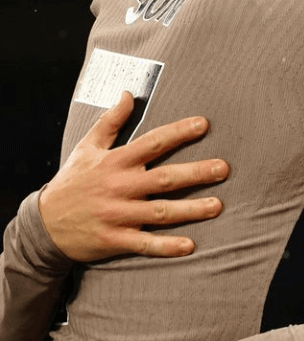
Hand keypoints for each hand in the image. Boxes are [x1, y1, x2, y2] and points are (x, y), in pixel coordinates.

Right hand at [39, 91, 228, 260]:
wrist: (42, 225)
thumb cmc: (72, 182)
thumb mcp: (87, 147)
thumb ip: (110, 121)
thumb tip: (128, 94)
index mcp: (116, 162)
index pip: (153, 142)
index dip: (178, 132)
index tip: (203, 124)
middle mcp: (120, 186)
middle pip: (164, 178)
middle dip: (196, 173)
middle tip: (224, 168)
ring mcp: (118, 214)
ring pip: (160, 212)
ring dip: (190, 210)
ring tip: (218, 206)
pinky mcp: (115, 239)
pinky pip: (145, 244)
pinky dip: (167, 246)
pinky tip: (190, 246)